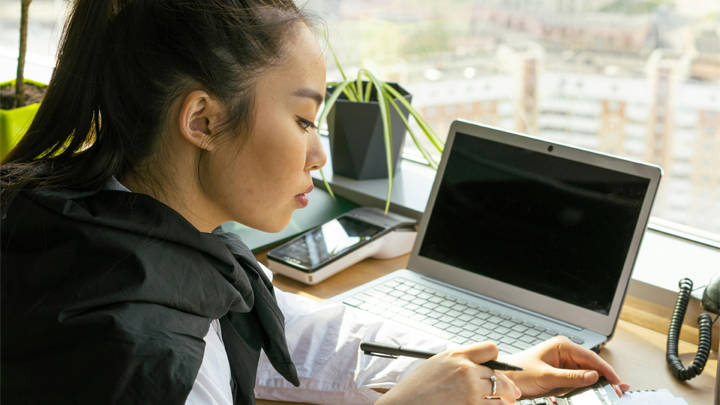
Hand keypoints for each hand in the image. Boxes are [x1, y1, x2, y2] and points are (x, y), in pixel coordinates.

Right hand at [376, 342, 521, 404]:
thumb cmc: (416, 388)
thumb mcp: (437, 363)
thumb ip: (459, 360)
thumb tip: (478, 365)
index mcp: (457, 356)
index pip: (491, 349)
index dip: (496, 360)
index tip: (496, 369)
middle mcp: (466, 371)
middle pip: (500, 375)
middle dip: (507, 385)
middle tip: (512, 393)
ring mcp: (470, 392)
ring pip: (502, 395)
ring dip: (505, 401)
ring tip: (505, 404)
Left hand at [498, 336, 629, 397]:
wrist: (503, 379)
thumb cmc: (519, 372)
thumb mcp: (546, 377)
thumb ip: (571, 377)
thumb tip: (593, 376)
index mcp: (562, 346)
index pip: (590, 357)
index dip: (606, 370)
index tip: (617, 382)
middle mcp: (564, 352)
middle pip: (591, 366)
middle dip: (604, 379)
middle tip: (616, 392)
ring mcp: (563, 363)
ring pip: (586, 375)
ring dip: (595, 385)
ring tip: (608, 394)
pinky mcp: (561, 374)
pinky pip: (577, 381)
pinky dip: (585, 388)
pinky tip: (593, 393)